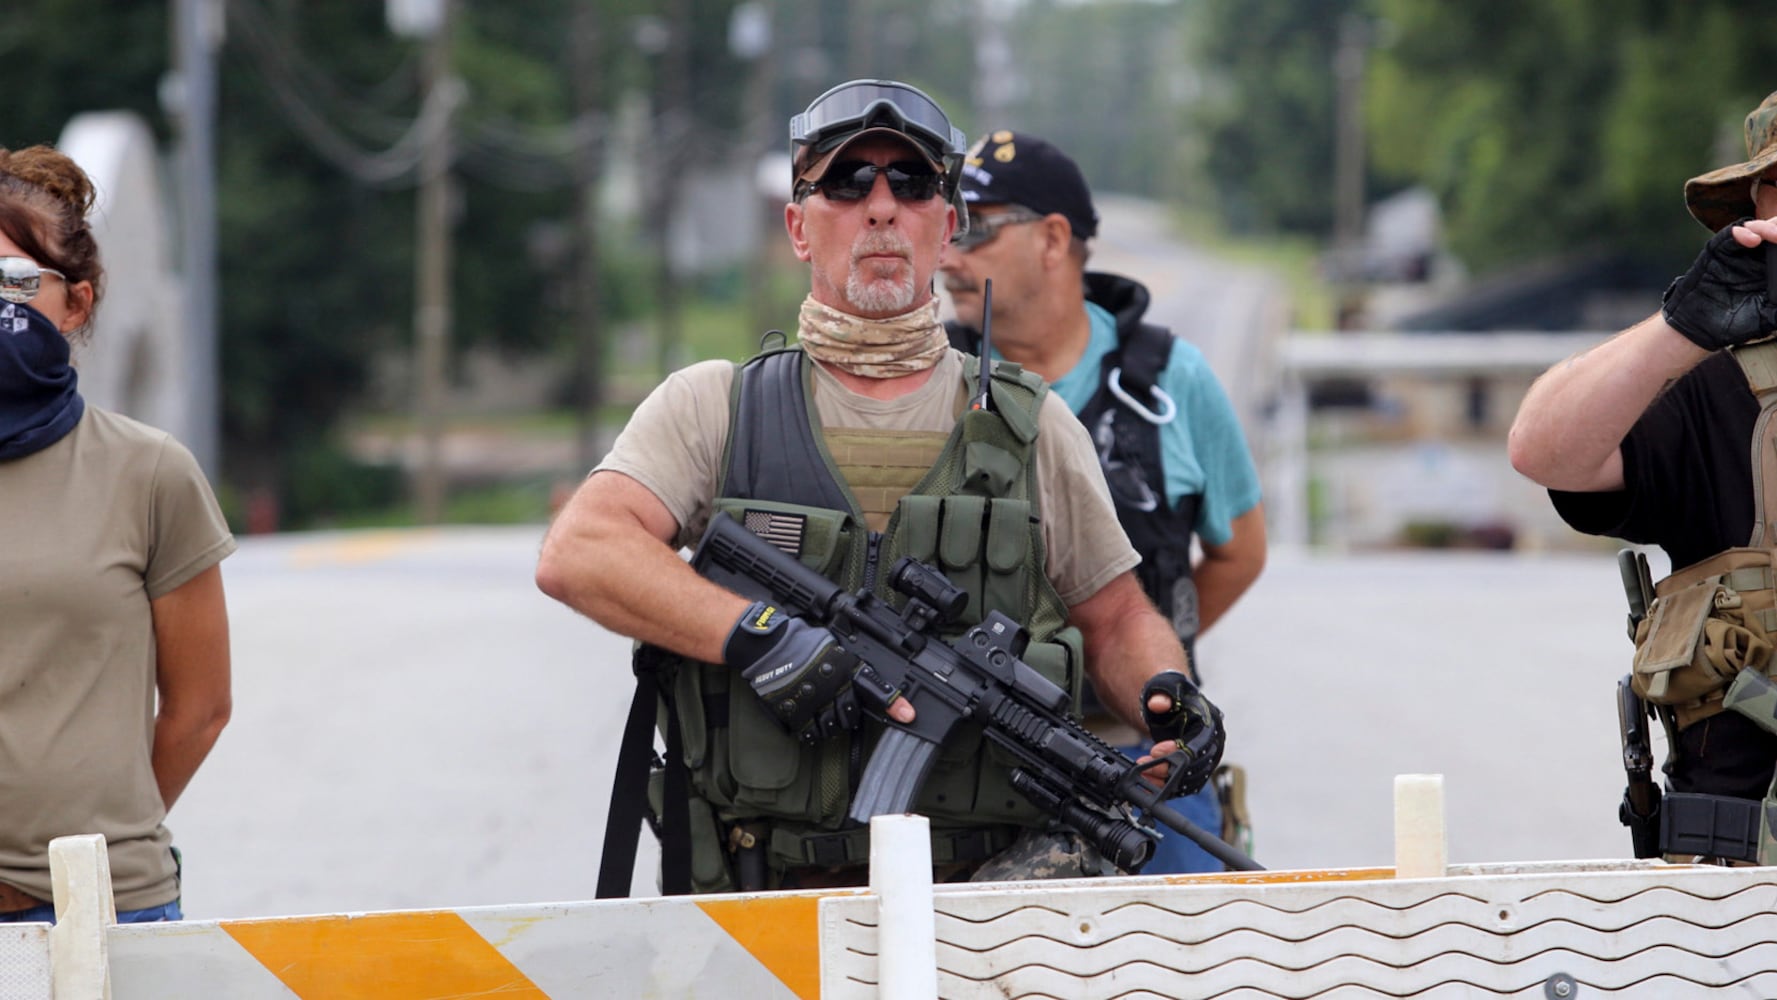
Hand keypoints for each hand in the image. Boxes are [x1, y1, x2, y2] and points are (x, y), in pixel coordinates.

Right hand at [723, 602, 906, 741]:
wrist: (768, 646)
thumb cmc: (799, 640)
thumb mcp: (833, 644)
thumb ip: (848, 661)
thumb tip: (862, 672)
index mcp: (844, 669)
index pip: (875, 689)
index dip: (895, 704)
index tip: (908, 715)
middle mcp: (833, 690)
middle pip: (852, 716)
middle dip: (851, 715)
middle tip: (843, 707)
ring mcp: (814, 704)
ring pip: (832, 728)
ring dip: (832, 724)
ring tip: (824, 713)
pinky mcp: (796, 714)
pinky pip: (810, 733)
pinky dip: (813, 731)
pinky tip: (810, 723)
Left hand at [1136, 671, 1224, 794]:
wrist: (1177, 701)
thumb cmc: (1174, 694)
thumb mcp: (1167, 689)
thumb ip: (1162, 696)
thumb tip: (1157, 704)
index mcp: (1211, 724)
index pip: (1198, 745)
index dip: (1176, 752)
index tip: (1154, 751)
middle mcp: (1214, 744)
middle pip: (1195, 766)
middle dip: (1168, 768)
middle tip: (1144, 764)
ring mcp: (1207, 759)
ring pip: (1189, 780)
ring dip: (1165, 781)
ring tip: (1142, 773)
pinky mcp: (1198, 769)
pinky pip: (1185, 785)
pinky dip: (1167, 787)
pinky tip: (1149, 784)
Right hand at [1661, 217, 1776, 349]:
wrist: (1700, 329)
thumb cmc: (1736, 324)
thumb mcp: (1769, 316)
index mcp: (1774, 270)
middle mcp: (1759, 257)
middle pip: (1775, 231)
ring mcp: (1739, 253)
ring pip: (1758, 228)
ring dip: (1767, 228)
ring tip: (1772, 235)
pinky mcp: (1718, 252)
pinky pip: (1731, 235)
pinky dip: (1742, 232)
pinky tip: (1751, 238)